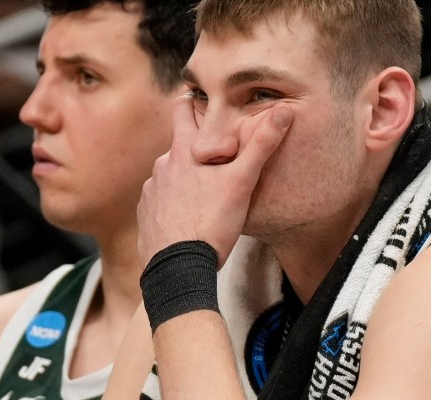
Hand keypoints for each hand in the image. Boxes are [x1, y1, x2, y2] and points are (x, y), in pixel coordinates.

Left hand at [137, 98, 292, 266]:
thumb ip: (261, 145)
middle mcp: (160, 167)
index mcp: (182, 151)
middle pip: (180, 146)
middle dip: (197, 150)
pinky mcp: (145, 217)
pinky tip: (189, 219)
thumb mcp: (242, 182)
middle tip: (218, 161)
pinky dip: (173, 206)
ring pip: (170, 176)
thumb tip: (284, 111)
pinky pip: (160, 203)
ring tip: (205, 197)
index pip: (181, 108)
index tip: (202, 99)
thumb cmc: (211, 224)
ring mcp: (150, 193)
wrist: (179, 270)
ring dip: (185, 180)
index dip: (192, 99)